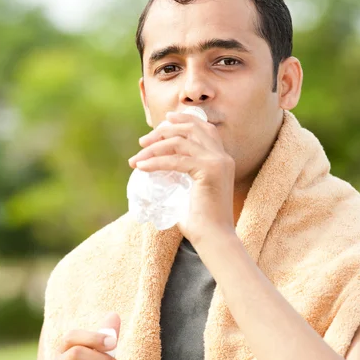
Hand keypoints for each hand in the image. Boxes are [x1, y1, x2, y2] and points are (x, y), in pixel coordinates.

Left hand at [128, 111, 235, 245]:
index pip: (205, 128)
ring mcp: (218, 162)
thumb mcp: (189, 190)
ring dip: (154, 147)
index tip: (164, 121)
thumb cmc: (200, 221)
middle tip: (143, 141)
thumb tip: (155, 166)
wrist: (213, 239)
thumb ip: (179, 174)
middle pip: (192, 128)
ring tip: (136, 159)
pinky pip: (175, 161)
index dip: (184, 120)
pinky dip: (155, 162)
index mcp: (222, 159)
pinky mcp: (209, 171)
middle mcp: (223, 157)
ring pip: (180, 142)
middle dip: (164, 130)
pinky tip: (141, 167)